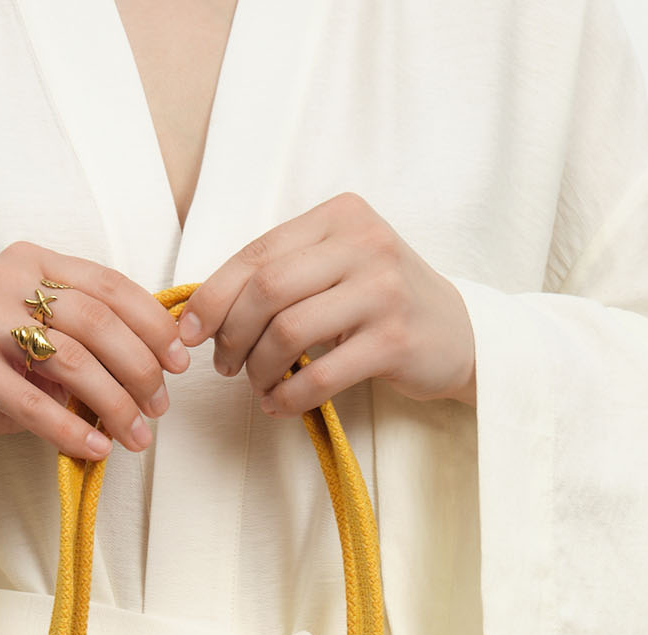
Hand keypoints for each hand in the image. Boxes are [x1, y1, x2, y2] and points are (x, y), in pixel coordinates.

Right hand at [0, 243, 191, 513]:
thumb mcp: (47, 352)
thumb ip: (93, 344)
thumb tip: (166, 363)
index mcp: (32, 262)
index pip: (109, 285)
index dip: (153, 325)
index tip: (180, 363)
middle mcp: (3, 278)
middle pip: (97, 321)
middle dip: (139, 368)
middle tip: (159, 408)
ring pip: (72, 360)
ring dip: (115, 404)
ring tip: (137, 437)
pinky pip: (35, 402)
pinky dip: (72, 430)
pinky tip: (97, 450)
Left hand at [173, 192, 476, 418]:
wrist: (458, 335)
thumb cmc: (382, 305)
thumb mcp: (338, 268)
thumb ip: (286, 273)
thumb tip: (207, 309)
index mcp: (340, 216)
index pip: (258, 253)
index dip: (214, 296)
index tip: (189, 332)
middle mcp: (364, 243)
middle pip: (267, 289)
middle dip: (232, 334)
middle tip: (225, 365)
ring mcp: (382, 290)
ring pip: (288, 331)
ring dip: (259, 369)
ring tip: (258, 386)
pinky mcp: (394, 340)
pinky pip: (320, 374)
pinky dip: (288, 396)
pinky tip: (280, 405)